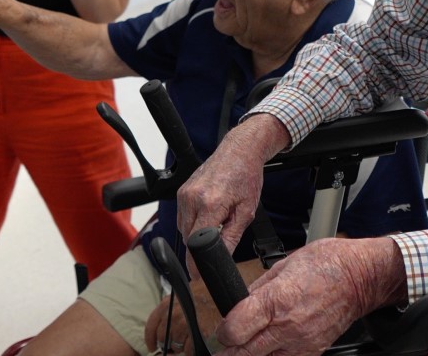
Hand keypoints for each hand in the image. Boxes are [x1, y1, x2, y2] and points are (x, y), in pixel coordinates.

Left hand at [144, 281, 214, 355]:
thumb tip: (160, 321)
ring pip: (176, 345)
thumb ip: (168, 307)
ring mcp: (186, 325)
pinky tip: (193, 344)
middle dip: (167, 344)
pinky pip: (189, 349)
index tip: (151, 346)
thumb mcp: (180, 294)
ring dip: (179, 347)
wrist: (219, 291)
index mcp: (166, 305)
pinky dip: (190, 350)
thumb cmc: (200, 291)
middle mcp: (173, 315)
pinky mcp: (199, 332)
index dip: (150, 339)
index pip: (151, 326)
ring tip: (185, 341)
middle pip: (163, 339)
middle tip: (172, 345)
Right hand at [177, 116, 287, 270]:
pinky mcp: (181, 191)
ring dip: (196, 233)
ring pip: (183, 228)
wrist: (239, 151)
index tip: (198, 275)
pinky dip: (193, 222)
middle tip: (219, 239)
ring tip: (218, 220)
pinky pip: (182, 217)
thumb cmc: (246, 177)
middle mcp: (192, 198)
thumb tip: (222, 258)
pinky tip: (209, 213)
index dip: (196, 262)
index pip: (196, 243)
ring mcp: (184, 194)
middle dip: (201, 246)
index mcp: (210, 203)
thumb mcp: (246, 212)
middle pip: (188, 238)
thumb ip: (231, 237)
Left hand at [214, 238, 403, 355]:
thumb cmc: (328, 264)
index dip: (222, 332)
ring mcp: (301, 342)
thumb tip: (240, 303)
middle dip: (230, 349)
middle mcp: (288, 325)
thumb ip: (258, 288)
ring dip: (250, 355)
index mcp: (277, 299)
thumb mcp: (284, 264)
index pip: (234, 330)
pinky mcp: (313, 352)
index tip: (222, 329)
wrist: (361, 278)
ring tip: (247, 346)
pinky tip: (270, 349)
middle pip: (243, 353)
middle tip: (228, 343)